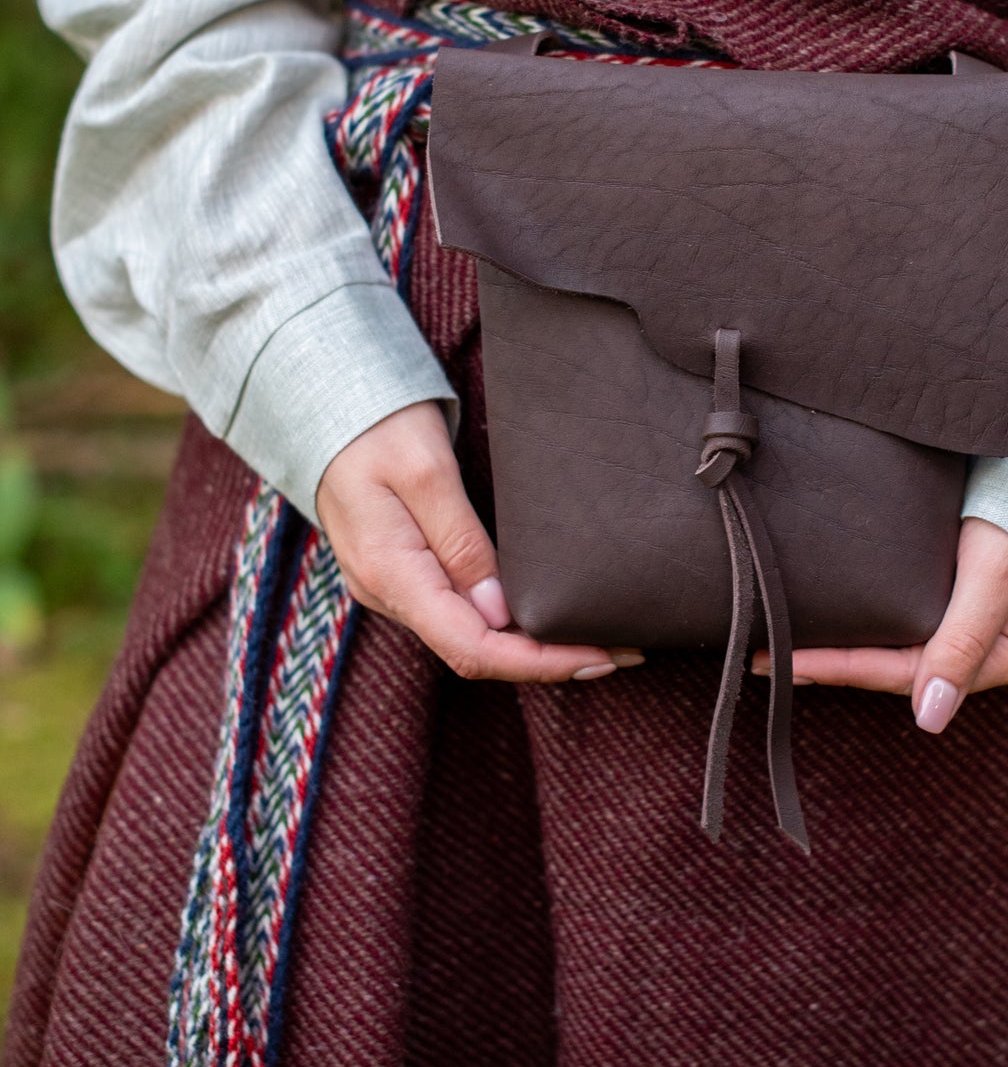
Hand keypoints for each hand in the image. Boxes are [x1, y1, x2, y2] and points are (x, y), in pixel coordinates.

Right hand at [316, 400, 643, 682]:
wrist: (323, 403)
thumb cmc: (377, 425)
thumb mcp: (427, 471)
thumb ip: (463, 543)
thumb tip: (502, 613)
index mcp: (391, 575)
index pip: (473, 648)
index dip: (541, 663)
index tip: (601, 657)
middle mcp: (389, 595)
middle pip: (477, 652)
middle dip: (550, 659)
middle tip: (624, 650)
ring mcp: (394, 588)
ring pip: (471, 638)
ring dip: (534, 646)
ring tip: (599, 638)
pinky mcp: (405, 573)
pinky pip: (460, 614)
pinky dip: (509, 624)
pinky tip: (547, 616)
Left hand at [752, 516, 1007, 733]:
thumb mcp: (994, 574)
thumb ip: (962, 642)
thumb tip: (931, 719)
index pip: (912, 674)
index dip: (846, 670)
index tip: (787, 664)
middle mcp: (1004, 655)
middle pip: (907, 670)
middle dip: (841, 665)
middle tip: (768, 657)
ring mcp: (994, 631)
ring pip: (910, 653)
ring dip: (854, 652)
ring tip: (791, 648)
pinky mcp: (980, 605)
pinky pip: (920, 628)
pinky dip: (879, 629)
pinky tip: (842, 626)